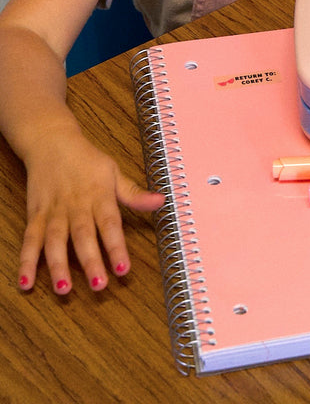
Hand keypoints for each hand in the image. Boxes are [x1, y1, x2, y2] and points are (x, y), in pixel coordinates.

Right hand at [18, 131, 163, 293]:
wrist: (51, 143)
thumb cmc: (86, 159)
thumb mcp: (114, 172)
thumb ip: (133, 193)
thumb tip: (160, 201)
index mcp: (99, 196)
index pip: (110, 224)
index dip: (117, 247)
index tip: (124, 269)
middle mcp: (76, 206)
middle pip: (83, 236)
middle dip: (91, 262)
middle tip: (99, 285)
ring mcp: (53, 212)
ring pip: (55, 241)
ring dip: (58, 266)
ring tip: (64, 289)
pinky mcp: (35, 215)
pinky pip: (29, 240)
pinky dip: (26, 261)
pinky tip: (26, 282)